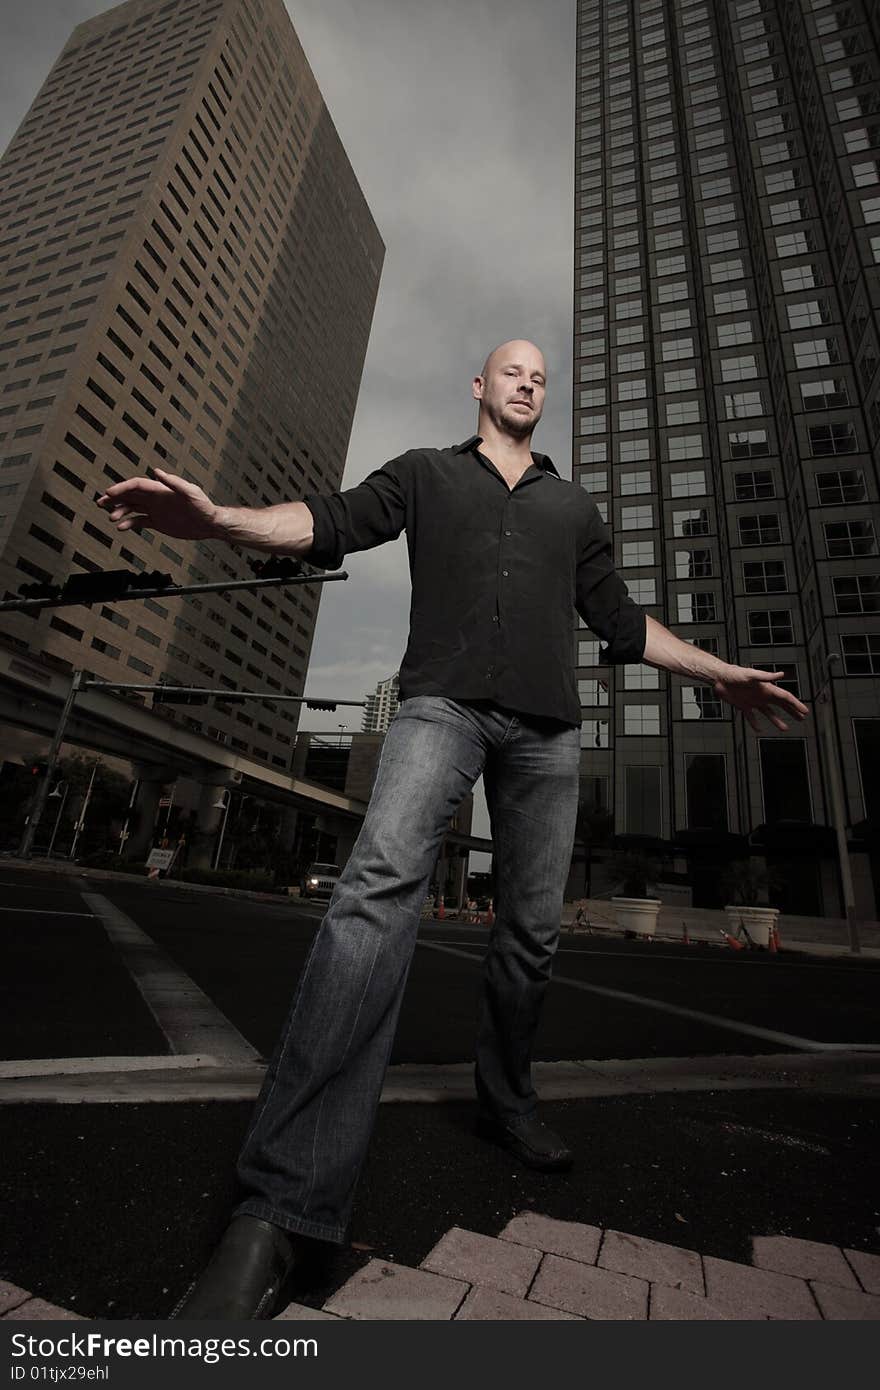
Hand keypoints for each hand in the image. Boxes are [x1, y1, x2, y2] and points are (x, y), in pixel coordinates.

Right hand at [96, 468, 220, 539]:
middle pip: (130, 495)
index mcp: (161, 490)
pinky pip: (139, 521)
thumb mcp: (191, 492)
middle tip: (100, 503)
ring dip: (120, 511)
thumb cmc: (204, 507)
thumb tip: (156, 471)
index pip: (136, 486)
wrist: (210, 524)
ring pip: (132, 508)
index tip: (109, 494)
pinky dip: (129, 523)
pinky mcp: (158, 522)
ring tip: (110, 517)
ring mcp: (156, 510)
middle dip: (114, 498)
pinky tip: (121, 527)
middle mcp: (156, 498)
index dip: (122, 488)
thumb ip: (173, 482)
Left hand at [712, 666, 809, 732]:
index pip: (785, 697)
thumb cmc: (735, 674)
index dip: (796, 704)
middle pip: (781, 705)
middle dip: (792, 711)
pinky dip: (755, 724)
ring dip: (777, 720)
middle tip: (802, 718)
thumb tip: (781, 674)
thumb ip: (766, 676)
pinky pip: (751, 717)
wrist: (720, 677)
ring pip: (768, 713)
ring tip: (785, 728)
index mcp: (766, 688)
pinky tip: (759, 729)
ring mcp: (753, 701)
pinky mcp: (743, 706)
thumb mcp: (751, 675)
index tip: (805, 711)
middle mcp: (762, 695)